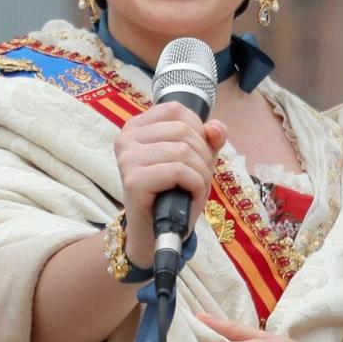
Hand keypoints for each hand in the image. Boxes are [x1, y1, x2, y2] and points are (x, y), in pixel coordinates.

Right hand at [114, 104, 227, 267]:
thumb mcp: (196, 158)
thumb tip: (216, 129)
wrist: (156, 232)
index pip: (177, 110)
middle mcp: (126, 138)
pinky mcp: (134, 181)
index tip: (197, 154)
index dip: (199, 131)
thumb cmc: (174, 192)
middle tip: (199, 178)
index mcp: (137, 126)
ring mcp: (127, 159)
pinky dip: (196, 185)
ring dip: (201, 173)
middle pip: (183, 130)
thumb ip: (210, 138)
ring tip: (194, 188)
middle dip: (203, 156)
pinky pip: (178, 171)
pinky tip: (190, 196)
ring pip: (182, 151)